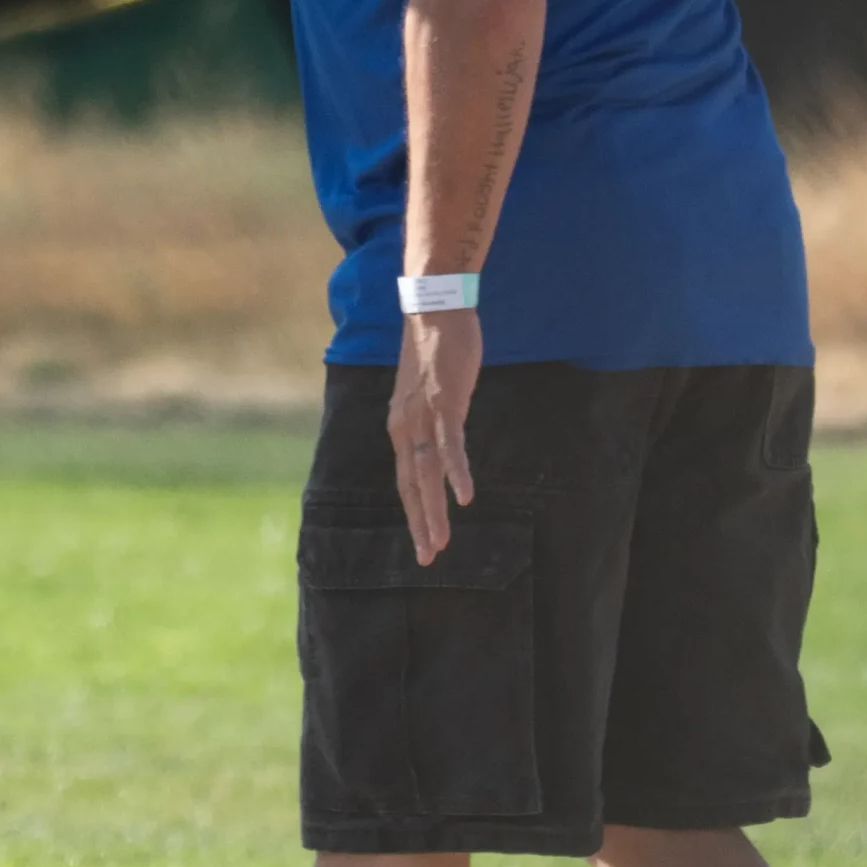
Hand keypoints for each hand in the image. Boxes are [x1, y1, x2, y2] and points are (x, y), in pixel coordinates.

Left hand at [386, 310, 481, 563]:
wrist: (433, 308)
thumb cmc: (434, 350)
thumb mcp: (427, 393)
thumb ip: (431, 420)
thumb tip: (439, 441)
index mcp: (401, 426)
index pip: (405, 480)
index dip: (413, 513)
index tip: (423, 543)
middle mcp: (405, 426)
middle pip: (411, 486)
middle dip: (420, 524)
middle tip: (429, 558)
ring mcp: (424, 416)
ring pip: (427, 474)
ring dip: (434, 510)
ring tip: (442, 542)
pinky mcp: (445, 403)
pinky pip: (450, 446)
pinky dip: (456, 473)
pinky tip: (466, 497)